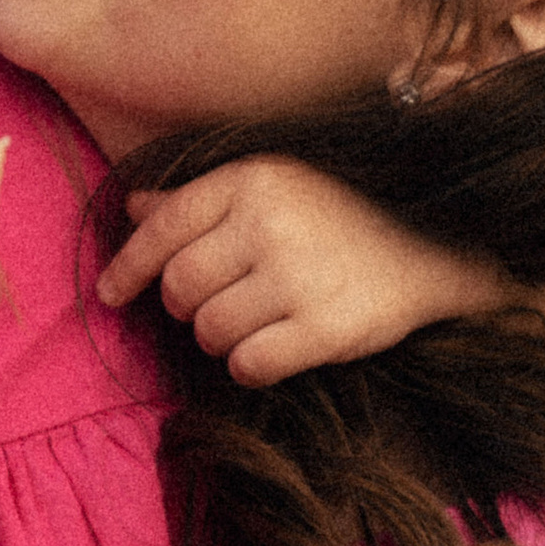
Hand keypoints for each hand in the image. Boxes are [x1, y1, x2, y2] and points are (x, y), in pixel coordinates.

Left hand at [98, 159, 490, 385]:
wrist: (435, 248)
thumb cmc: (341, 216)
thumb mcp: (274, 186)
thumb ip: (200, 198)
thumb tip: (133, 208)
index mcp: (253, 179)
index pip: (163, 228)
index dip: (127, 267)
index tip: (109, 294)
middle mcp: (271, 223)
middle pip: (180, 288)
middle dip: (188, 305)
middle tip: (223, 300)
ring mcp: (299, 277)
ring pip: (209, 331)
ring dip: (222, 338)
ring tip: (258, 320)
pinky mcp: (326, 328)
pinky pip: (248, 366)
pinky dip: (251, 366)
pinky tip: (275, 348)